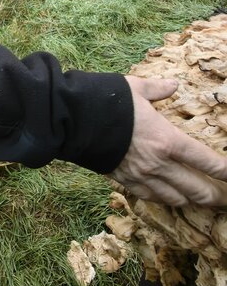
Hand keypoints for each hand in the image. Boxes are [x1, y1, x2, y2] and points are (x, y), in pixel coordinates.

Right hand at [110, 76, 226, 205]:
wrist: (74, 120)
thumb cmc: (107, 101)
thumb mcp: (136, 89)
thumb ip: (158, 89)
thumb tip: (173, 84)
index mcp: (167, 140)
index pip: (206, 161)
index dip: (225, 171)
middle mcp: (159, 164)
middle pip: (196, 188)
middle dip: (215, 195)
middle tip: (225, 198)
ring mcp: (142, 176)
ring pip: (176, 199)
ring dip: (192, 200)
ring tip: (201, 200)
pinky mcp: (126, 182)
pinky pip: (152, 198)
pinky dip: (165, 200)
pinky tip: (170, 198)